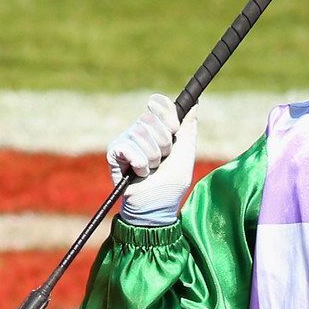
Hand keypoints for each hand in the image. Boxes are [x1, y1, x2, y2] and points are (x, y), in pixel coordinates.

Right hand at [108, 93, 197, 226]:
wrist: (157, 206)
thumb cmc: (171, 184)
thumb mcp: (186, 152)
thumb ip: (189, 127)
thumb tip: (195, 102)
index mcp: (156, 127)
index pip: (158, 103)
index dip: (167, 115)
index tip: (174, 131)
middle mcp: (139, 130)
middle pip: (151, 119)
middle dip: (163, 144)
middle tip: (162, 160)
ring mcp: (125, 140)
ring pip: (141, 134)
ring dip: (153, 158)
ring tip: (151, 170)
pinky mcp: (113, 152)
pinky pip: (130, 149)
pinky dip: (140, 165)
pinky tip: (139, 174)